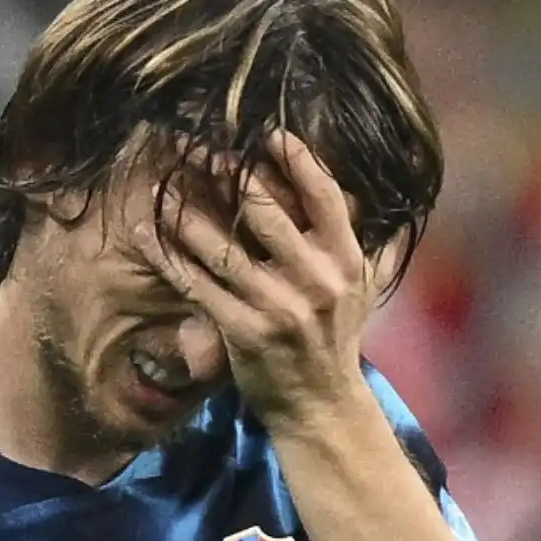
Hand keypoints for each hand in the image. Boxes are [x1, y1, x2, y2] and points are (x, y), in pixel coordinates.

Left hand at [135, 131, 379, 427]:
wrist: (321, 406)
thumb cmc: (336, 340)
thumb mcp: (366, 291)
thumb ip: (376, 248)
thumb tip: (394, 210)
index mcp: (347, 260)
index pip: (324, 195)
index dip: (296, 159)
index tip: (266, 134)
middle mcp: (317, 279)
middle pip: (264, 209)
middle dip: (225, 172)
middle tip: (194, 145)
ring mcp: (279, 306)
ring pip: (222, 244)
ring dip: (185, 209)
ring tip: (160, 180)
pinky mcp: (245, 331)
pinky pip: (198, 284)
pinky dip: (169, 255)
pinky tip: (146, 231)